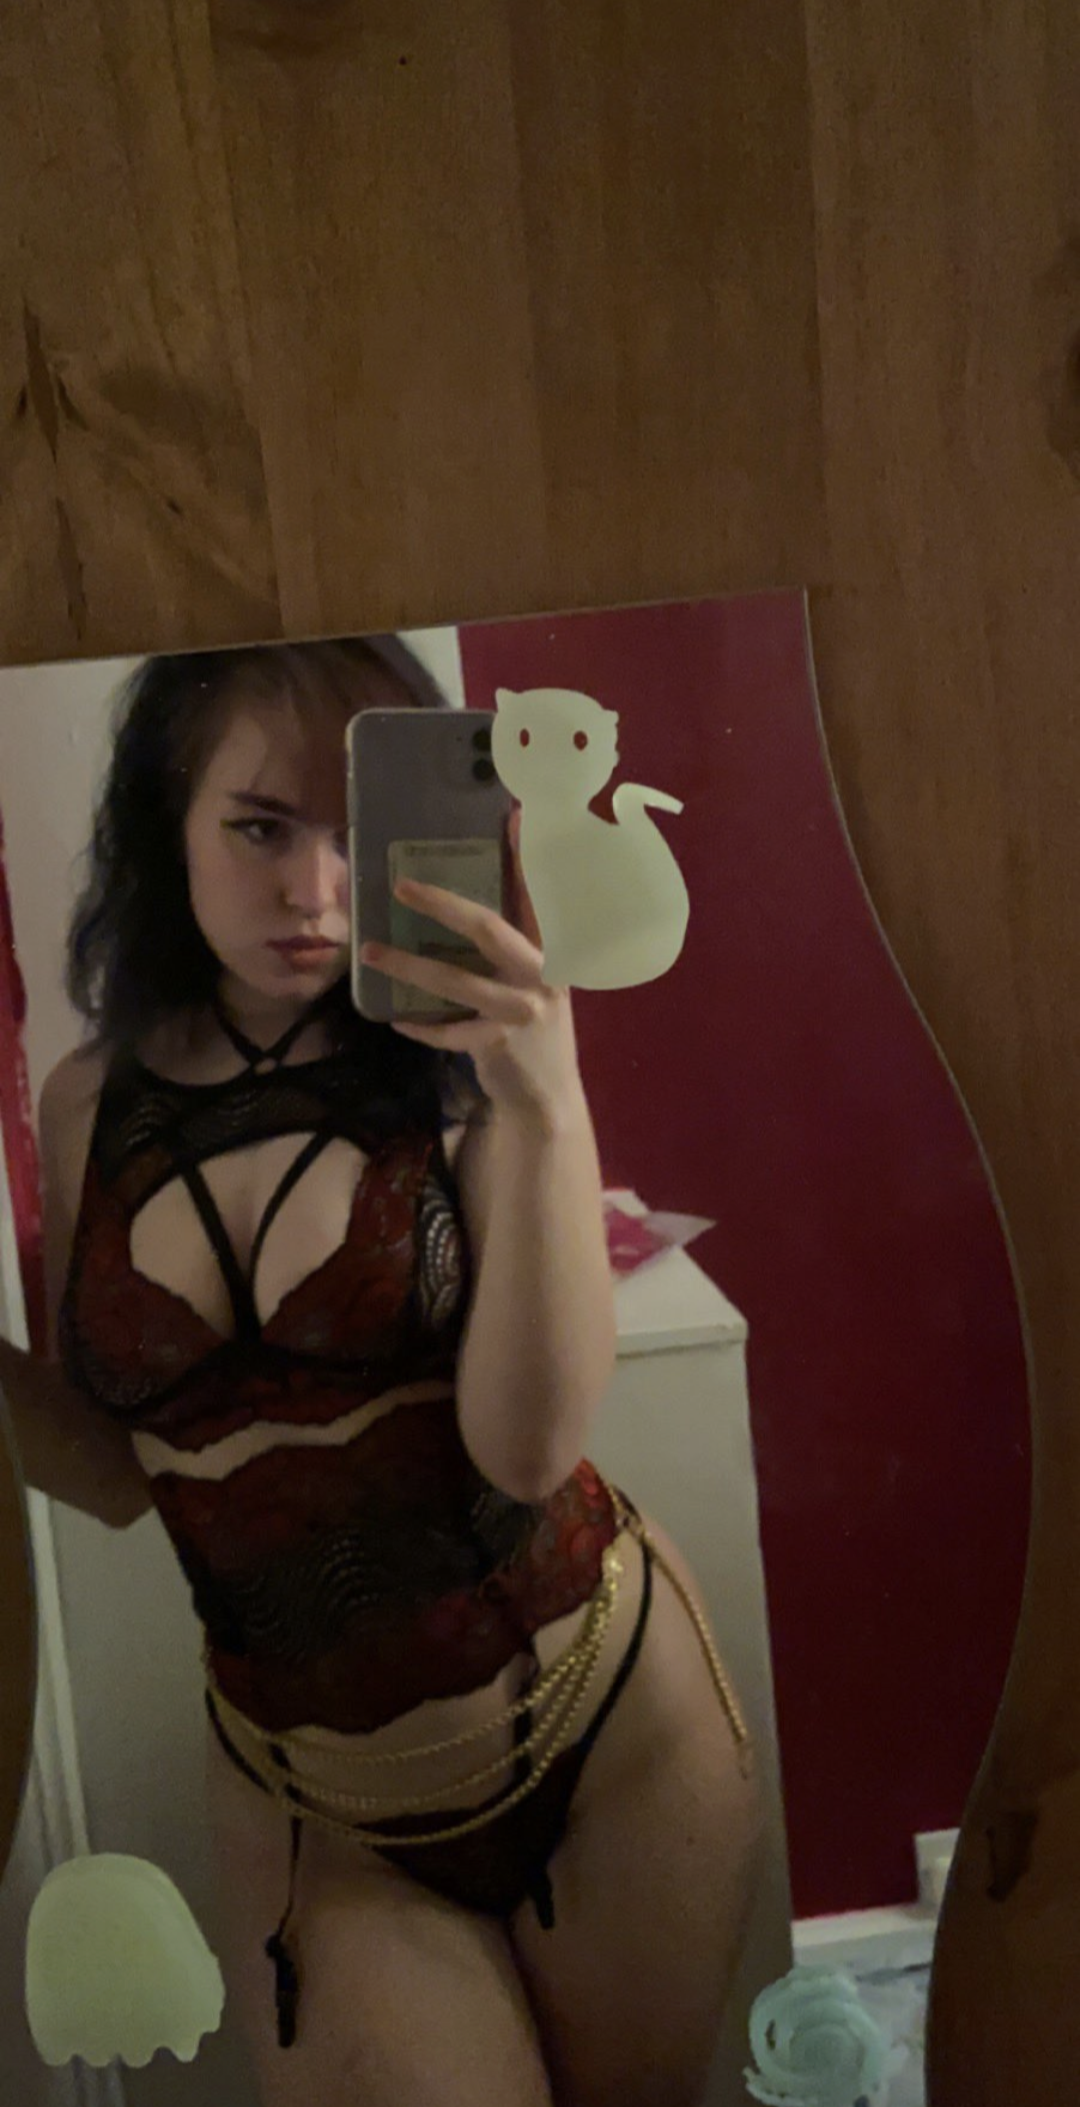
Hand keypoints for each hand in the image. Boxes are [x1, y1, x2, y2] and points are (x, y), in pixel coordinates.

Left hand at [359, 813, 583, 1119]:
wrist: (549, 1096)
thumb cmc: (531, 1028)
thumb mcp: (531, 982)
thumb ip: (509, 949)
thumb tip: (458, 910)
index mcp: (551, 950)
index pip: (537, 894)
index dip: (527, 856)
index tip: (515, 814)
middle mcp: (543, 973)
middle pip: (488, 928)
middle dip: (442, 904)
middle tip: (400, 885)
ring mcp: (523, 1009)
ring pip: (457, 981)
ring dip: (408, 966)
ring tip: (370, 953)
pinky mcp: (502, 1044)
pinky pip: (449, 1031)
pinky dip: (421, 1024)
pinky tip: (396, 1019)